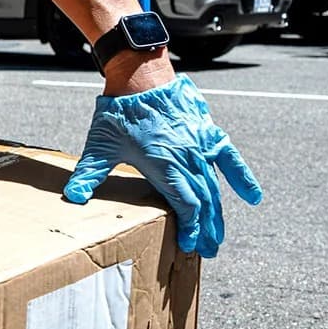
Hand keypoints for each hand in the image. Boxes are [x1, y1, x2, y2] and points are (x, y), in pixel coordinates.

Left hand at [64, 76, 261, 257]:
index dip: (190, 227)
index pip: (186, 205)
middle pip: (203, 202)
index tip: (188, 245)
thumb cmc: (120, 111)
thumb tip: (73, 197)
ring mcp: (200, 146)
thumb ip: (88, 174)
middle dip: (205, 229)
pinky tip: (254, 197)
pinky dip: (242, 178)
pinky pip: (230, 158)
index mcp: (164, 165)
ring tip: (218, 237)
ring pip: (214, 187)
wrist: (141, 76)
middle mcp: (187, 158)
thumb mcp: (100, 145)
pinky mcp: (207, 133)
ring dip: (217, 214)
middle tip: (207, 252)